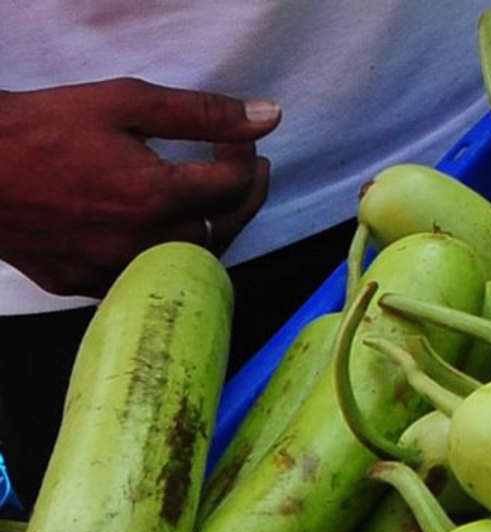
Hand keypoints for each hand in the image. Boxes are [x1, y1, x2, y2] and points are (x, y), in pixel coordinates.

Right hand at [0, 78, 281, 297]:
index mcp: (157, 197)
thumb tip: (268, 117)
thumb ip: (202, 113)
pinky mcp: (88, 287)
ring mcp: (116, 272)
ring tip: (214, 201)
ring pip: (190, 264)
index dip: (248, 162)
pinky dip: (168, 256)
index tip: (243, 143)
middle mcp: (144, 244)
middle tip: (245, 172)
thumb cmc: (39, 128)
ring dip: (211, 231)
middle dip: (242, 200)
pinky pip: (148, 280)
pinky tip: (167, 232)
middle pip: (222, 233)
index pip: (234, 188)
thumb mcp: (125, 103)